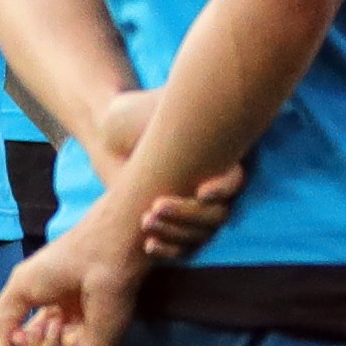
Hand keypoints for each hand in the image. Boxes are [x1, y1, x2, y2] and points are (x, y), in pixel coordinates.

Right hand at [0, 210, 142, 345]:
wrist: (96, 257)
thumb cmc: (61, 264)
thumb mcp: (18, 288)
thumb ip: (2, 321)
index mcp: (52, 313)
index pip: (28, 343)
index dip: (16, 341)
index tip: (15, 329)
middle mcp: (68, 330)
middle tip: (26, 330)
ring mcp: (83, 343)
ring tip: (47, 324)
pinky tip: (56, 329)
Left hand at [79, 92, 234, 257]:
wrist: (109, 135)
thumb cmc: (135, 114)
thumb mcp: (159, 107)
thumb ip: (184, 108)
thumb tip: (211, 95)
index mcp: (219, 156)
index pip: (235, 179)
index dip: (224, 187)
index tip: (201, 191)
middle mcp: (214, 185)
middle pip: (217, 214)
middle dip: (188, 214)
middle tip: (157, 206)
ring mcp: (197, 210)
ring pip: (201, 234)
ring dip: (175, 233)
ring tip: (146, 221)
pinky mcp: (178, 228)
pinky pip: (185, 250)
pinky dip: (168, 250)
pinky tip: (149, 244)